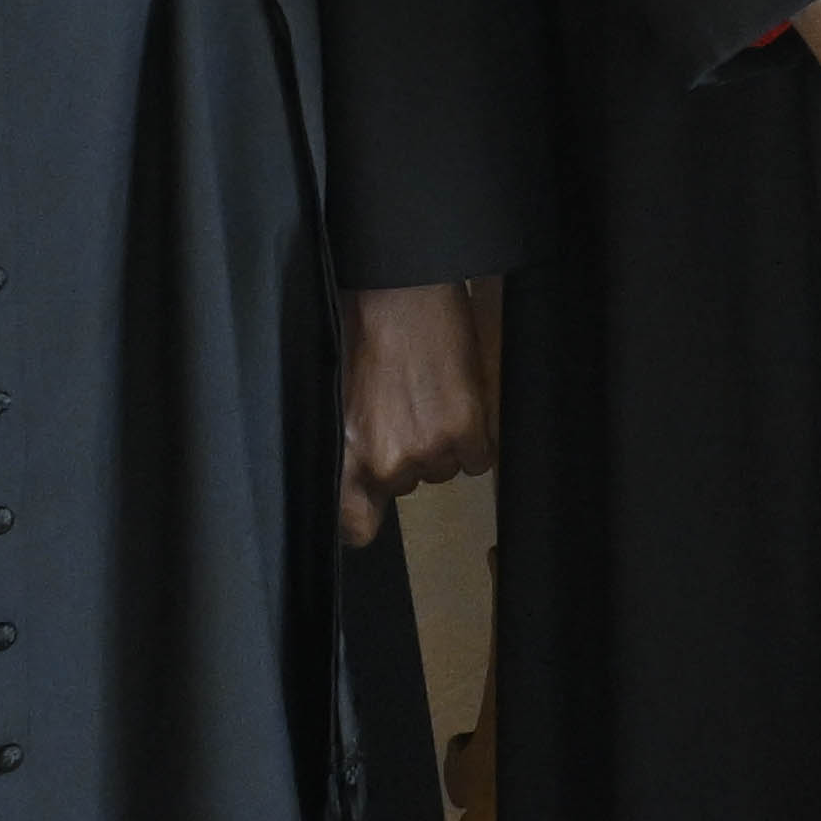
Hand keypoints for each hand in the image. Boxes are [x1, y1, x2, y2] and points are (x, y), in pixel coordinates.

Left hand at [337, 277, 499, 547]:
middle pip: (409, 485)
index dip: (366, 518)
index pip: (356, 526)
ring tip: (434, 398)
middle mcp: (387, 462)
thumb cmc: (362, 334)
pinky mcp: (467, 430)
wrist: (400, 295)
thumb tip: (366, 472)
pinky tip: (460, 402)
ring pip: (446, 470)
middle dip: (411, 456)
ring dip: (445, 443)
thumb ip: (352, 444)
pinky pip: (480, 458)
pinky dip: (476, 437)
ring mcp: (430, 449)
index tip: (371, 505)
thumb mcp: (340, 399)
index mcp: (347, 455)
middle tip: (408, 412)